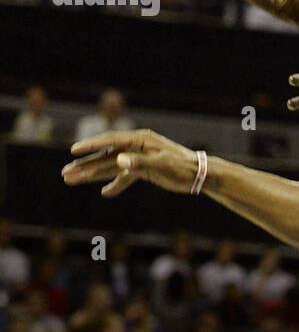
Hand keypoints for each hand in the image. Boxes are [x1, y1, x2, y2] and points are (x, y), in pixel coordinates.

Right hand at [63, 129, 200, 196]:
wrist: (199, 174)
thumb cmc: (182, 166)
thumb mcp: (161, 164)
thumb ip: (139, 162)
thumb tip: (118, 160)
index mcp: (140, 139)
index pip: (111, 141)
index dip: (91, 145)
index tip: (73, 150)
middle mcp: (136, 147)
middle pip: (105, 156)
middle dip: (85, 165)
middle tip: (65, 173)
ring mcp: (138, 158)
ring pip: (110, 166)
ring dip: (93, 174)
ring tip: (72, 179)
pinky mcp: (143, 169)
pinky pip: (124, 177)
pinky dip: (115, 185)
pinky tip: (104, 192)